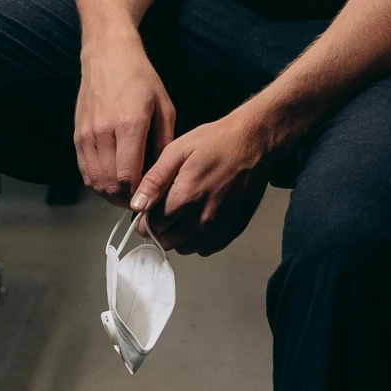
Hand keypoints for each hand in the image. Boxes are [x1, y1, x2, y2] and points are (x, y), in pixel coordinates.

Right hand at [74, 37, 176, 208]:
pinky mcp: (77, 134)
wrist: (107, 56)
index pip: (127, 176)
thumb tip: (165, 173)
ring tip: (125, 194)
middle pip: (109, 184)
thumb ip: (165, 142)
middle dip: (124, 200)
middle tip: (138, 202)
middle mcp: (104, 131)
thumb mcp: (164, 107)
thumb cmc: (140, 78)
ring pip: (94, 180)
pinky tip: (110, 180)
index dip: (137, 195)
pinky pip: (84, 169)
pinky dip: (96, 181)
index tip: (148, 200)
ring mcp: (87, 133)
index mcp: (129, 125)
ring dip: (109, 194)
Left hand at [133, 108, 275, 255]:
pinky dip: (197, 240)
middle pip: (166, 241)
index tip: (147, 208)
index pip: (151, 227)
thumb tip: (136, 205)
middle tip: (163, 209)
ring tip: (181, 213)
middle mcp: (202, 220)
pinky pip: (205, 249)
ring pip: (184, 248)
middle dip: (159, 228)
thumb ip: (155, 180)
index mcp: (184, 199)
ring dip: (177, 236)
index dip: (144, 219)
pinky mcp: (233, 231)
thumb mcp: (177, 150)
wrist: (254, 143)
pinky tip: (198, 219)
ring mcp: (219, 228)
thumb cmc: (215, 142)